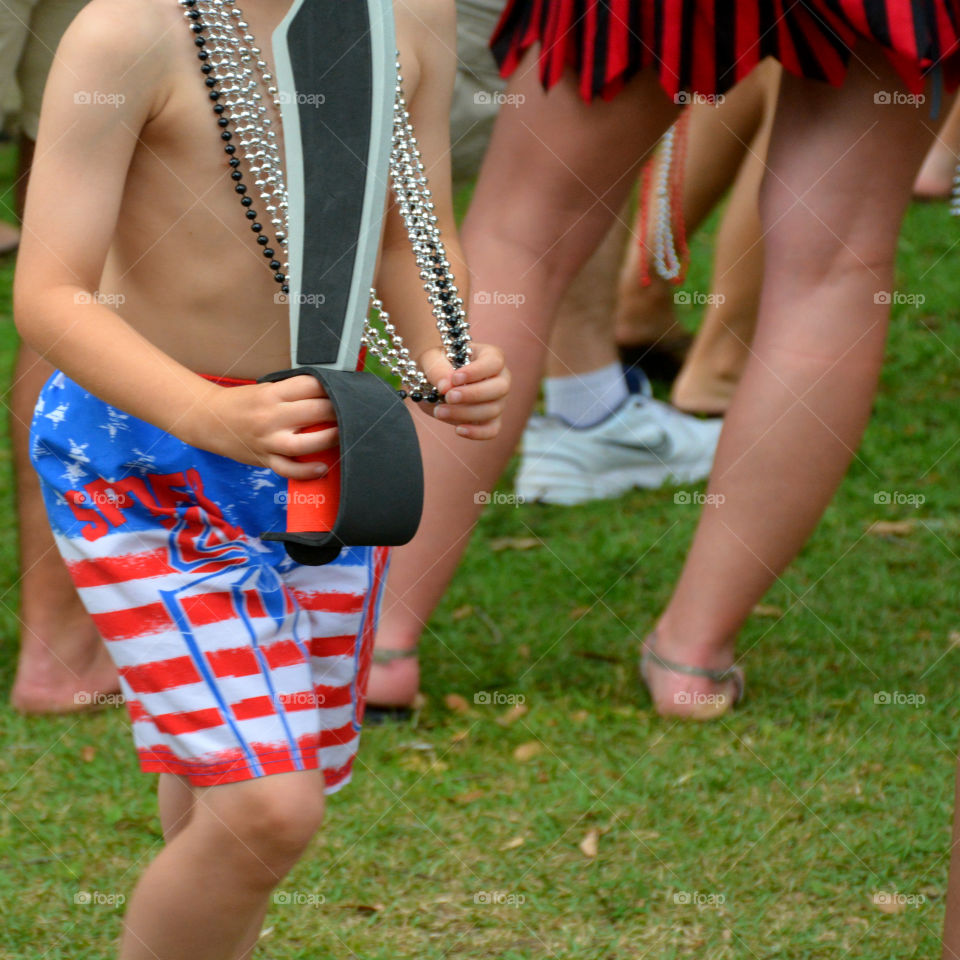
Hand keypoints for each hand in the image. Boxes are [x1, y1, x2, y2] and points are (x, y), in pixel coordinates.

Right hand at [195, 375, 338, 478]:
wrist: (209, 420)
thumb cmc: (243, 403)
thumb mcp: (266, 389)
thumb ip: (293, 392)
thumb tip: (329, 394)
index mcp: (272, 394)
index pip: (311, 386)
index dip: (331, 388)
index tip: (343, 392)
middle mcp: (270, 416)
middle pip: (314, 412)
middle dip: (337, 411)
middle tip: (350, 413)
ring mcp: (268, 440)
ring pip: (304, 443)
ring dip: (329, 440)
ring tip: (343, 436)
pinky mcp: (265, 459)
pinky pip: (288, 469)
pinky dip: (306, 471)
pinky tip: (322, 468)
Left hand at [419, 342, 509, 439]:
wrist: (434, 381)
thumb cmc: (437, 364)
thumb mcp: (432, 359)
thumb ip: (438, 369)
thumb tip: (446, 386)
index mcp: (490, 357)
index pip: (494, 362)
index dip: (476, 371)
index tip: (455, 378)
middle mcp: (500, 379)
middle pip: (500, 388)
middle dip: (473, 394)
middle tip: (448, 396)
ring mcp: (498, 401)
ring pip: (493, 410)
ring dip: (465, 413)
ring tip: (440, 411)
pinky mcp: (491, 420)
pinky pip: (492, 430)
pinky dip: (477, 433)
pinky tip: (458, 430)